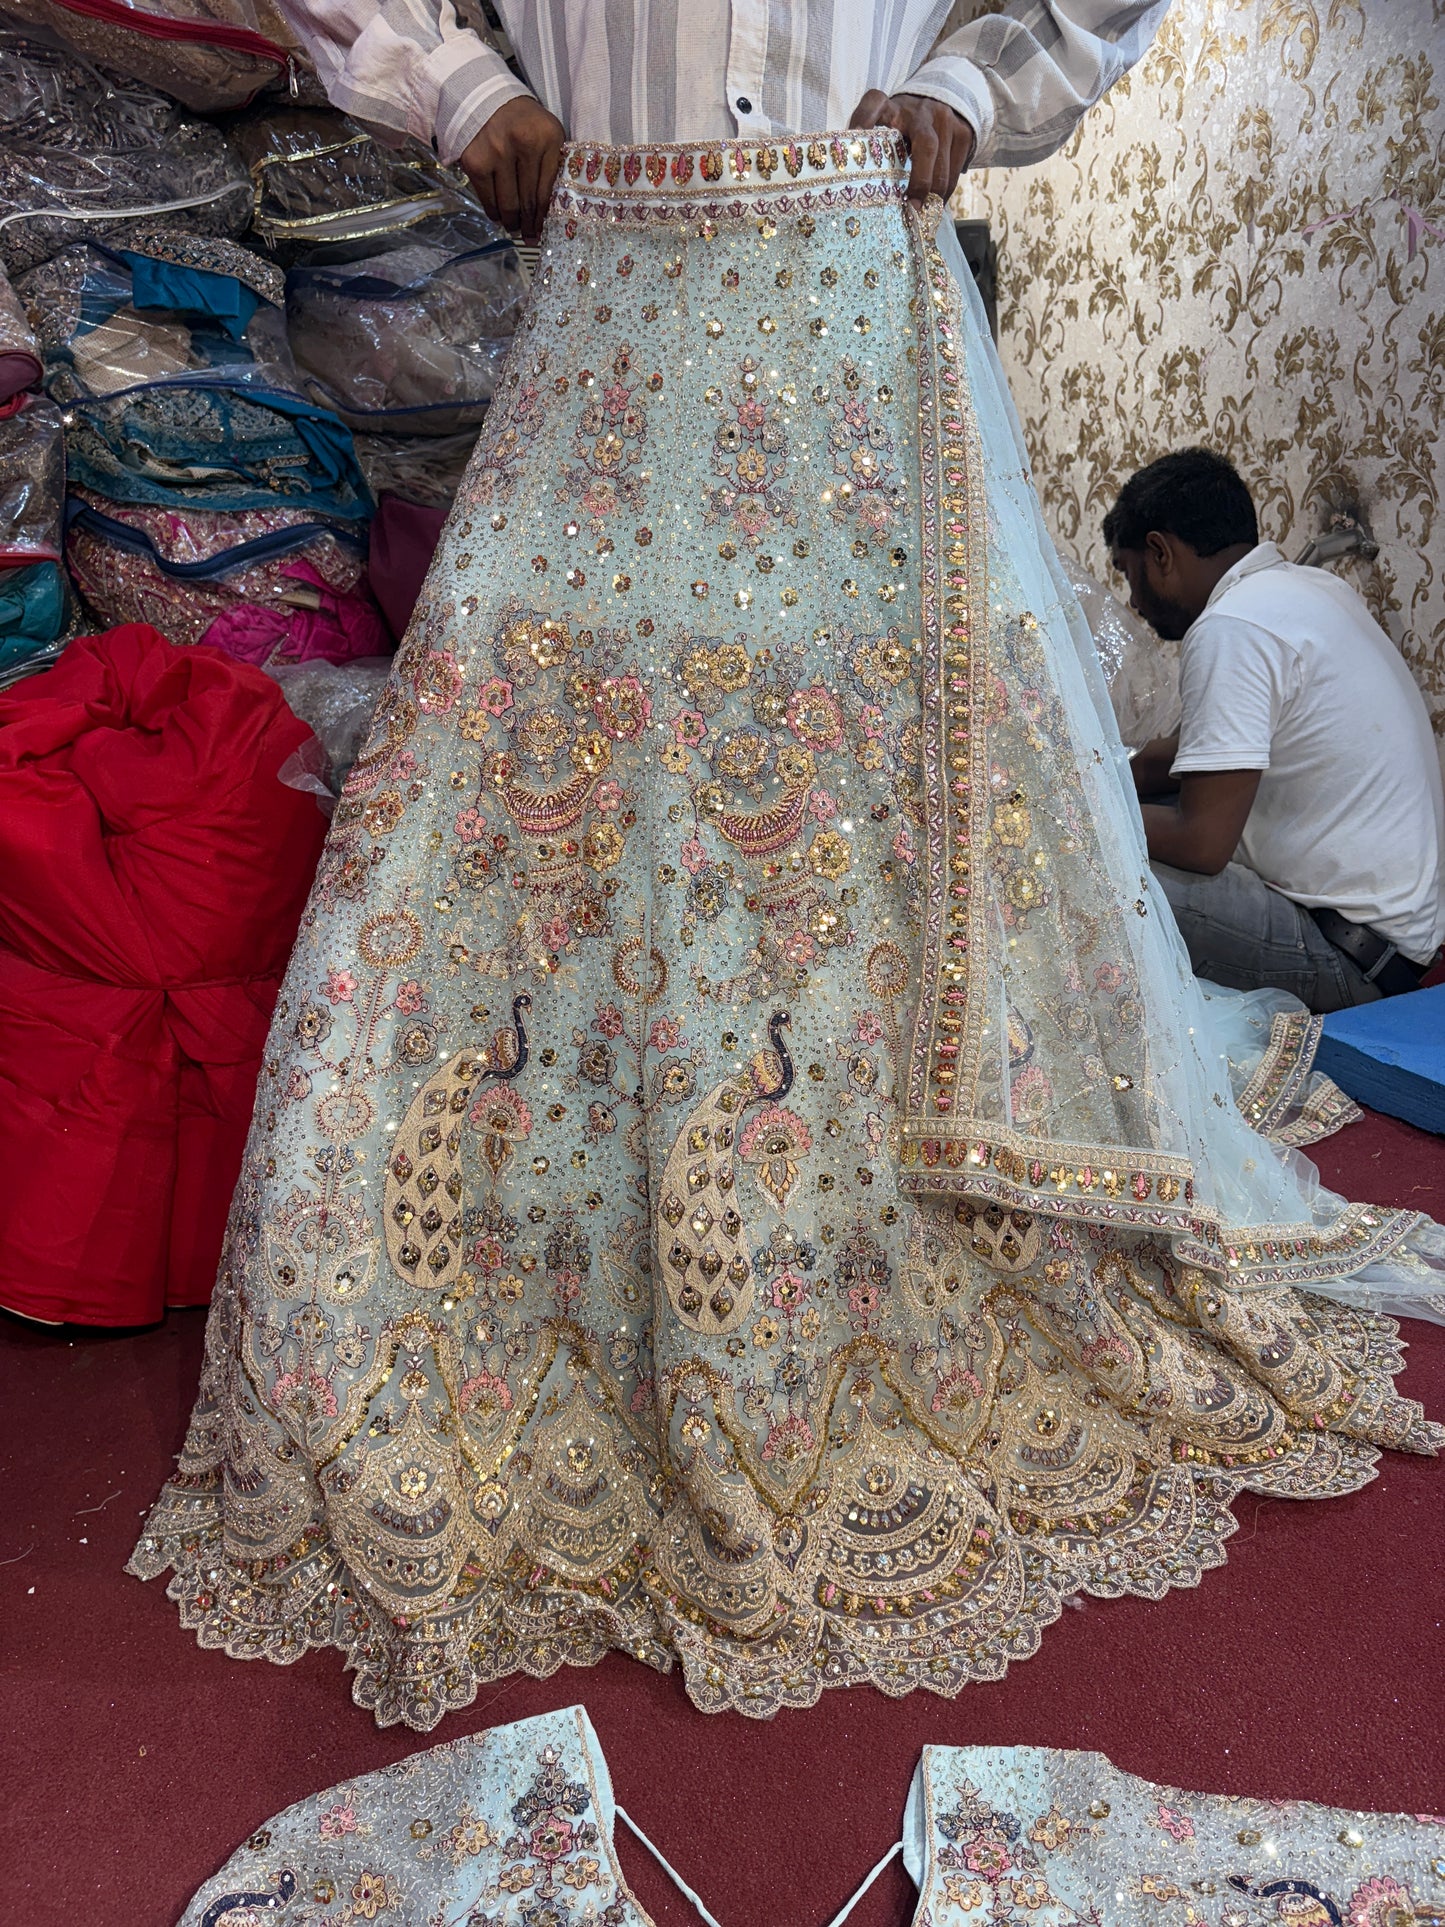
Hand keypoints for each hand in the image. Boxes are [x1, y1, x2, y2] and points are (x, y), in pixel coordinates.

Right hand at [458, 95, 565, 243]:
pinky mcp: (475, 161)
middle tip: (529, 238)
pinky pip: (487, 198)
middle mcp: (523, 144)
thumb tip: (548, 211)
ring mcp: (497, 153)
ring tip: (514, 229)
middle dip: (529, 225)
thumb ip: (551, 164)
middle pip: (528, 201)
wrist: (484, 97)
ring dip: (512, 223)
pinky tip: (499, 216)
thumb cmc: (521, 121)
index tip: (542, 231)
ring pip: (508, 204)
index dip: (544, 216)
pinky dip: (494, 212)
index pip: (548, 189)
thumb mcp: (545, 133)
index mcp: (548, 137)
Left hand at [849, 91, 975, 204]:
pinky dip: (945, 192)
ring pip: (943, 162)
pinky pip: (955, 169)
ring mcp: (943, 119)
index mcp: (890, 106)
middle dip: (920, 180)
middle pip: (925, 144)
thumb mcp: (884, 124)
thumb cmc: (902, 124)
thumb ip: (870, 146)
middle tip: (912, 207)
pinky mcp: (963, 132)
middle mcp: (918, 110)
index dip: (864, 118)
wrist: (941, 98)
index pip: (873, 104)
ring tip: (923, 216)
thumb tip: (851, 183)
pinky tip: (935, 205)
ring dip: (934, 194)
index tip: (855, 134)